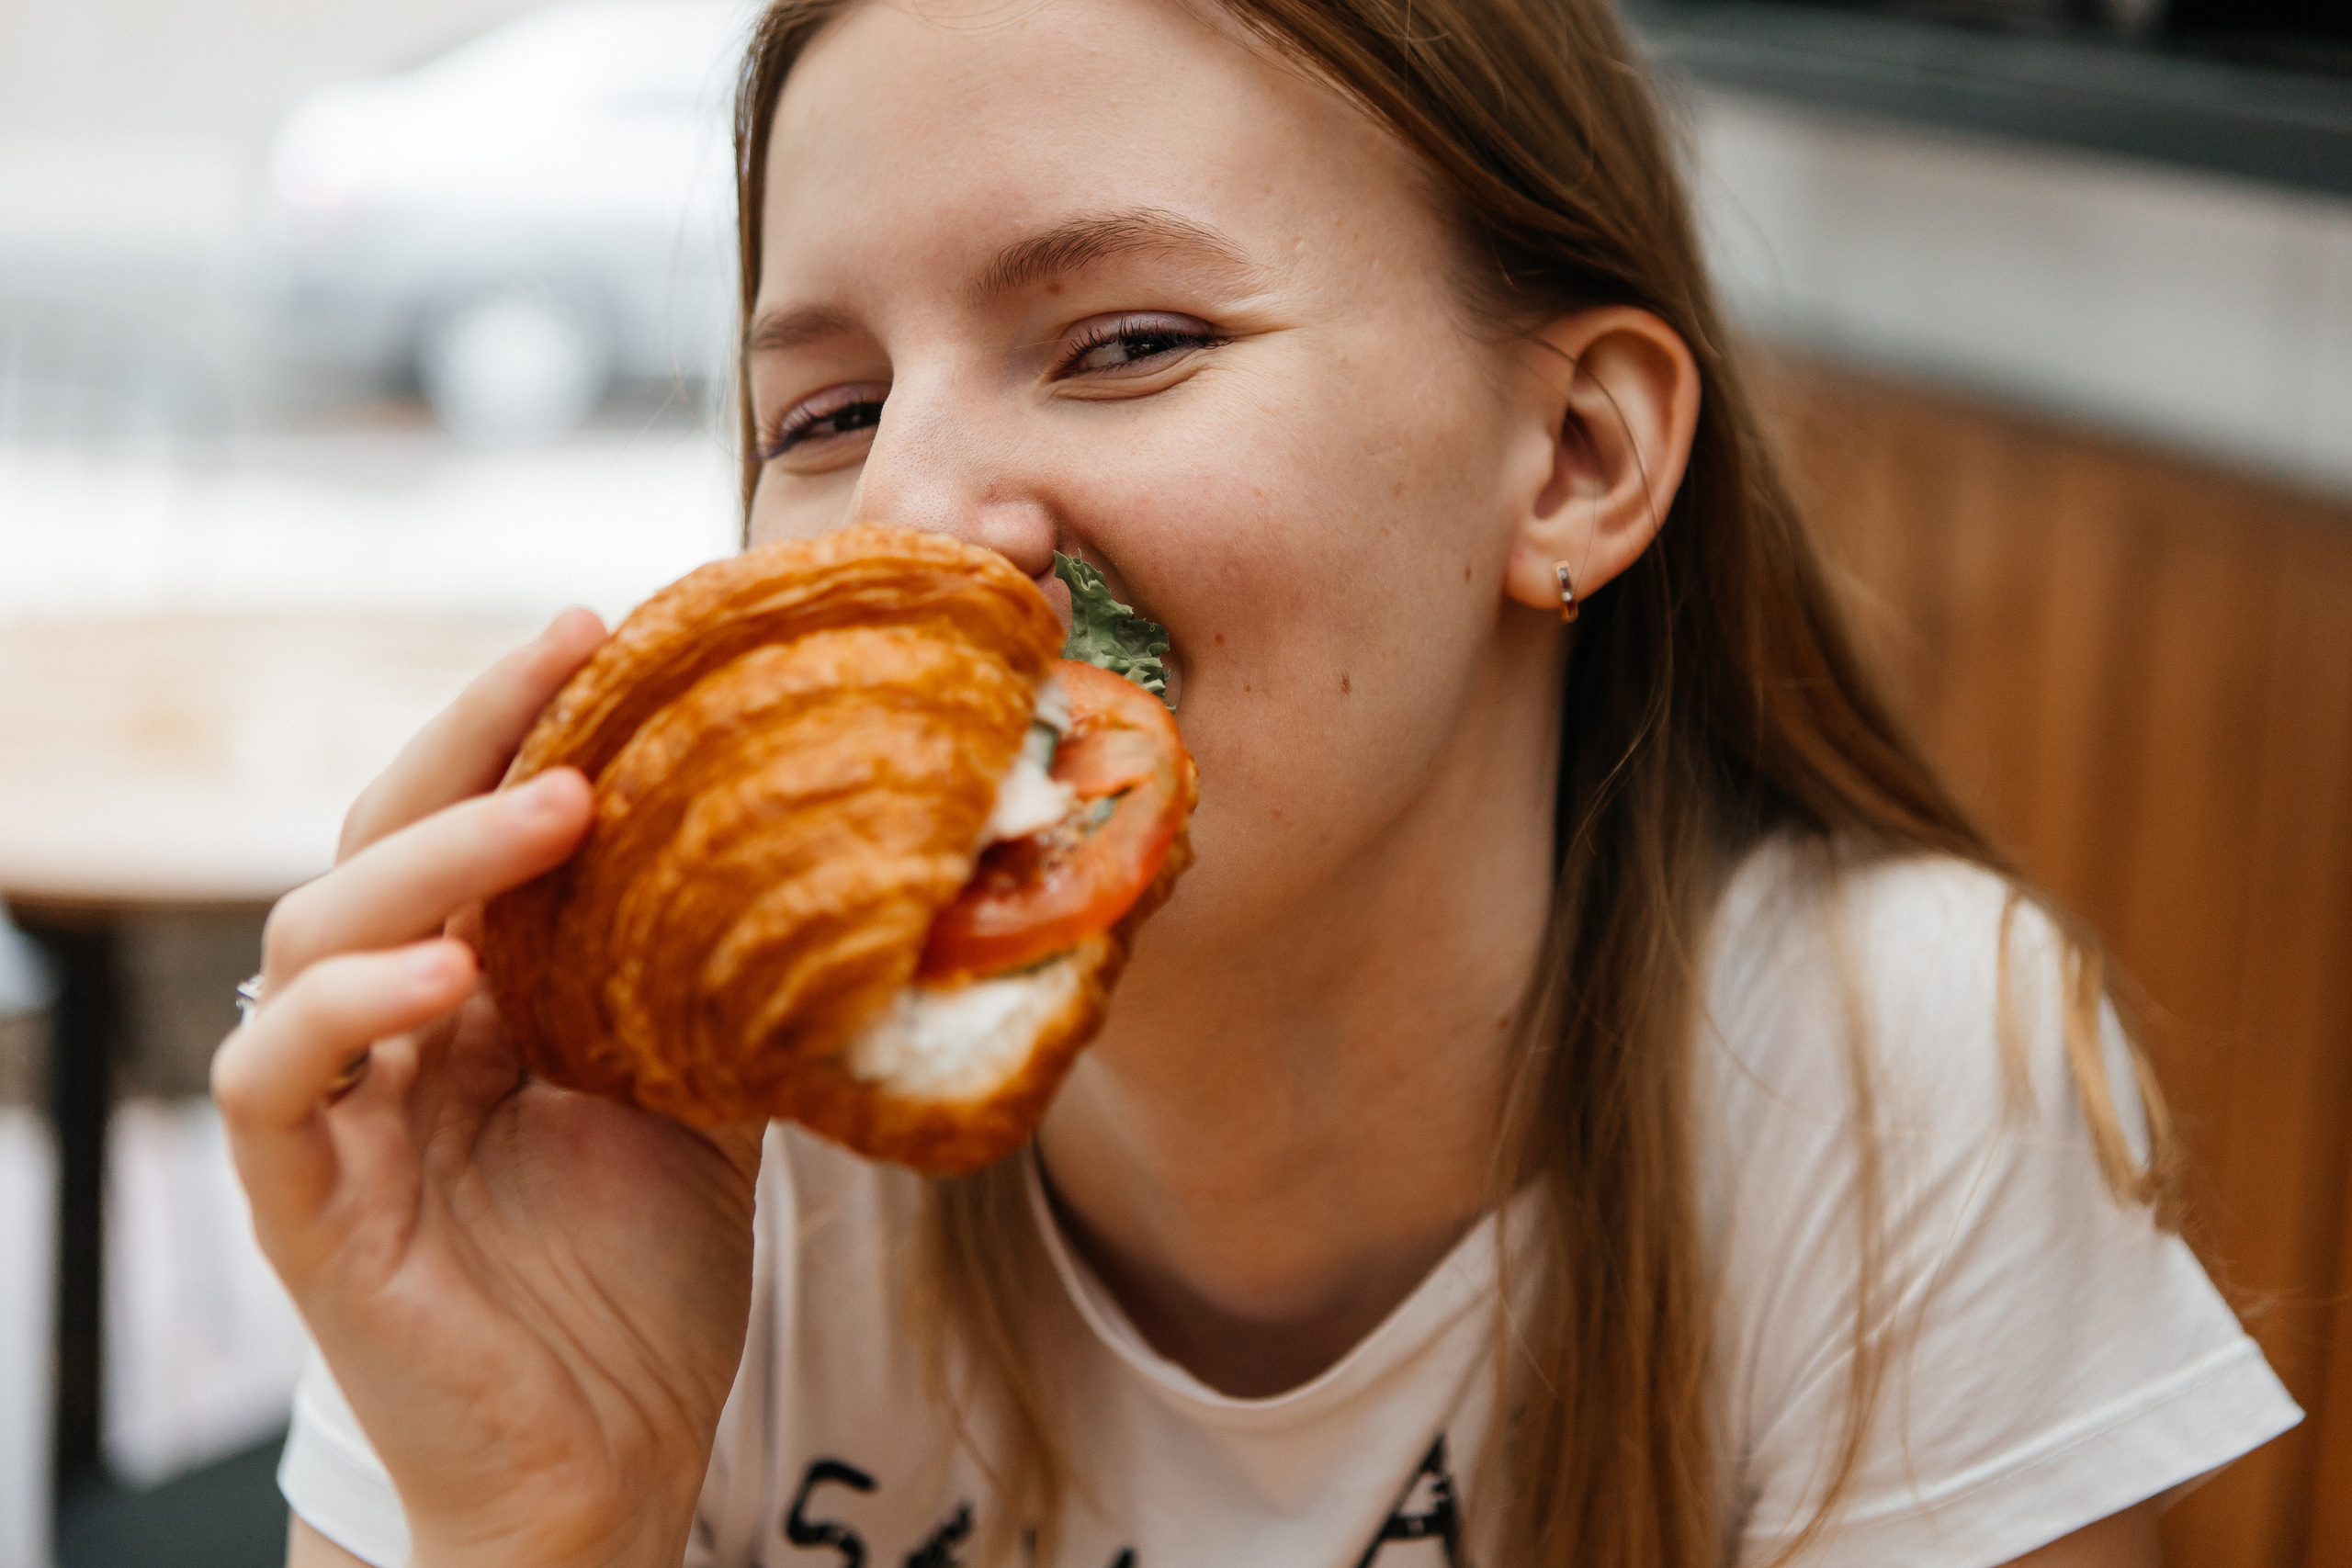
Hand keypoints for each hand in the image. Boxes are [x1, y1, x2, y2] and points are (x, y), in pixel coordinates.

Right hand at [215, 609, 764, 1567]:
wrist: (612, 1464)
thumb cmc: (643, 1282)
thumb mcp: (705, 1100)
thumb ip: (718, 989)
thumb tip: (834, 865)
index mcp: (482, 998)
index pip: (468, 826)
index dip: (520, 723)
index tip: (610, 630)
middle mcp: (400, 1035)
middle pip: (384, 842)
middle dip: (469, 736)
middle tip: (573, 653)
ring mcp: (344, 1117)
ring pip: (318, 937)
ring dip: (429, 856)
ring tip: (555, 805)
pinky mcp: (310, 1210)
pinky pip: (283, 1085)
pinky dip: (346, 1014)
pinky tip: (439, 978)